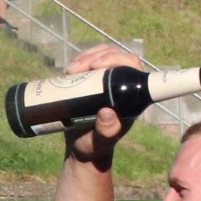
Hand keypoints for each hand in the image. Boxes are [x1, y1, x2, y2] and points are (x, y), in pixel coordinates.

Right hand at [61, 44, 143, 165]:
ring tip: (68, 71)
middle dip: (93, 57)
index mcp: (131, 97)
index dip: (116, 58)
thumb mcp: (100, 142)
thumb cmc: (94, 146)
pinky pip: (90, 60)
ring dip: (85, 57)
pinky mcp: (93, 79)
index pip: (132, 66)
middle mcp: (123, 85)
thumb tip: (107, 112)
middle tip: (74, 70)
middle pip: (115, 56)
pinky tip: (68, 71)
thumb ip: (106, 132)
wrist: (81, 146)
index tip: (94, 65)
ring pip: (102, 54)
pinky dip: (79, 60)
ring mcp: (107, 80)